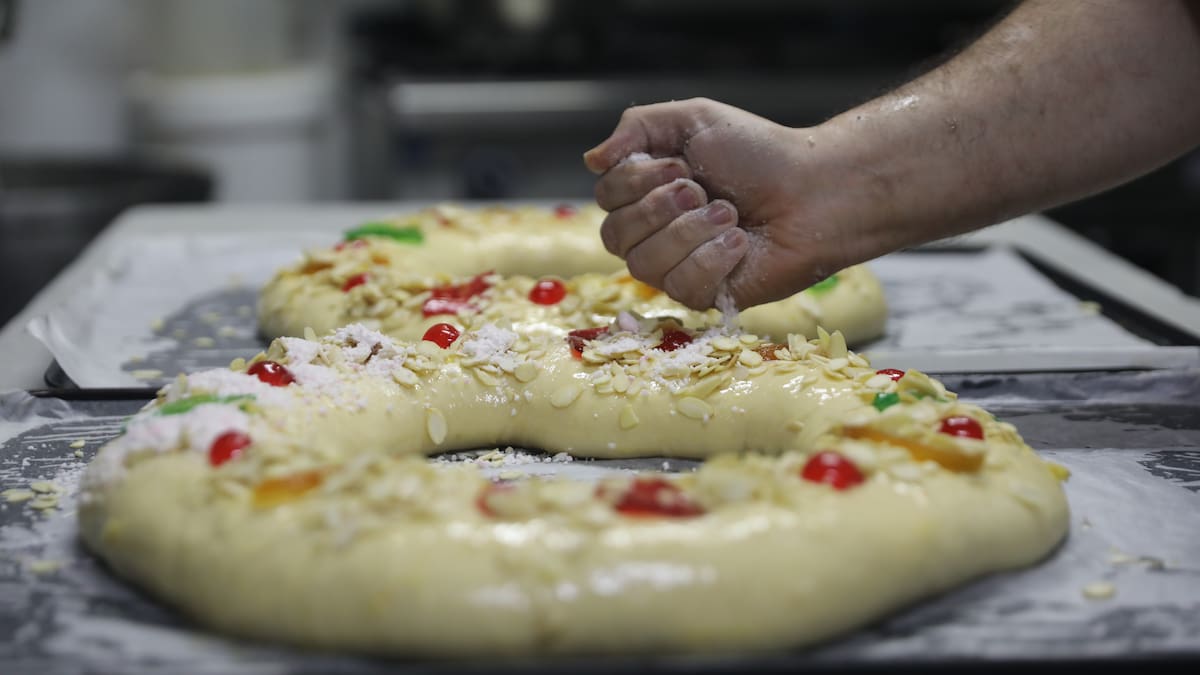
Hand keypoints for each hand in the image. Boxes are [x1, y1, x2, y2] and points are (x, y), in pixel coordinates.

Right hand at [584, 98, 872, 310]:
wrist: (814, 190)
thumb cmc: (759, 154)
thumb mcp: (693, 119)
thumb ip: (637, 127)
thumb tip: (591, 161)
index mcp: (647, 192)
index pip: (605, 198)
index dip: (636, 182)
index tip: (680, 163)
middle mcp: (655, 233)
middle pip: (614, 236)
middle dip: (661, 208)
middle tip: (703, 190)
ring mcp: (677, 268)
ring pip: (645, 267)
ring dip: (692, 232)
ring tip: (730, 214)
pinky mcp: (705, 296)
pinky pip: (683, 287)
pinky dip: (714, 258)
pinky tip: (740, 243)